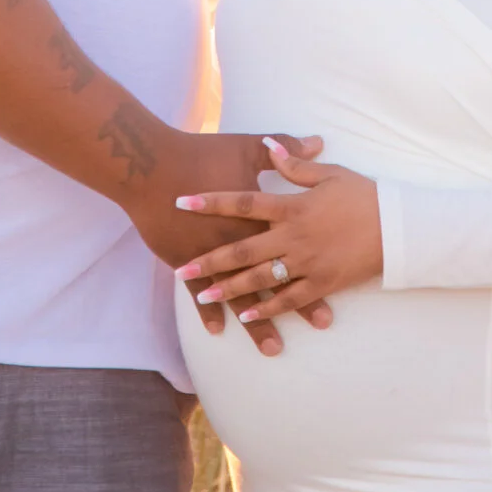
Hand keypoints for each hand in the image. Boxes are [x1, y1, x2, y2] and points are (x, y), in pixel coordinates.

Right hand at [130, 129, 332, 356]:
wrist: (151, 165)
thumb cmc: (200, 153)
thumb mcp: (246, 147)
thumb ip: (284, 150)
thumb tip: (317, 142)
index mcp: (259, 216)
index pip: (295, 244)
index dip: (318, 261)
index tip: (340, 276)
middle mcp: (240, 241)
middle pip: (275, 276)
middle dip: (299, 302)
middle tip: (322, 323)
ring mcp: (211, 254)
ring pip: (240, 295)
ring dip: (257, 323)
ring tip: (274, 348)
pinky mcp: (185, 259)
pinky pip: (198, 293)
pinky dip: (208, 312)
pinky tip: (217, 331)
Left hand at [174, 138, 382, 323]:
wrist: (398, 227)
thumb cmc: (364, 195)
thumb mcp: (330, 174)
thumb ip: (296, 163)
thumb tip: (269, 145)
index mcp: (294, 207)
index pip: (245, 202)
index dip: (212, 202)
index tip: (183, 202)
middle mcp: (295, 237)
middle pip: (244, 249)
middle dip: (211, 259)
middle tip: (183, 268)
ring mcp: (308, 264)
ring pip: (262, 279)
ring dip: (231, 288)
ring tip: (205, 294)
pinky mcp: (322, 284)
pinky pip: (289, 300)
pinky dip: (267, 310)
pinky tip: (246, 317)